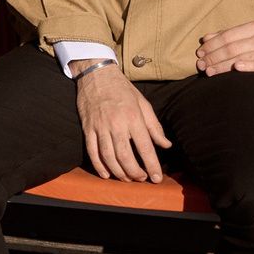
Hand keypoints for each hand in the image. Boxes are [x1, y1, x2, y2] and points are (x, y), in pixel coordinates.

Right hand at [76, 63, 171, 182]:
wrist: (97, 74)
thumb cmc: (123, 89)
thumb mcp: (143, 103)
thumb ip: (154, 126)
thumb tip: (166, 145)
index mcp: (134, 117)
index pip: (145, 147)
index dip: (152, 166)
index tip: (156, 179)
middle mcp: (117, 123)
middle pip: (125, 156)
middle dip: (135, 173)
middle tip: (141, 179)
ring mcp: (100, 126)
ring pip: (108, 157)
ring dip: (119, 172)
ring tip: (127, 178)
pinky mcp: (87, 128)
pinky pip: (92, 151)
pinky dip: (99, 165)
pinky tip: (106, 174)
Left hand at [194, 21, 253, 76]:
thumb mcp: (251, 35)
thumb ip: (229, 36)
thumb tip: (206, 38)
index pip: (227, 36)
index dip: (211, 45)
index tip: (199, 53)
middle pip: (232, 48)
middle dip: (213, 57)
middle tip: (201, 65)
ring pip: (243, 57)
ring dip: (223, 66)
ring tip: (210, 72)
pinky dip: (250, 66)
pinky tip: (237, 69)